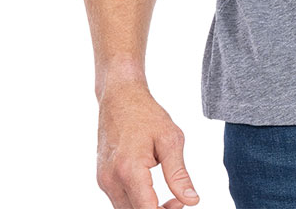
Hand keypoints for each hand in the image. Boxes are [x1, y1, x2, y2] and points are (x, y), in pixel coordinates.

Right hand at [96, 80, 199, 208]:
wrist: (120, 97)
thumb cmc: (147, 114)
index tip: (182, 205)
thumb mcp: (170, 140)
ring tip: (170, 198)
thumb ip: (179, 174)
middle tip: (180, 201)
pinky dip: (138, 203)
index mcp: (129, 170)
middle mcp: (111, 180)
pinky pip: (120, 202)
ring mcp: (104, 181)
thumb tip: (192, 201)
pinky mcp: (103, 179)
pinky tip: (153, 191)